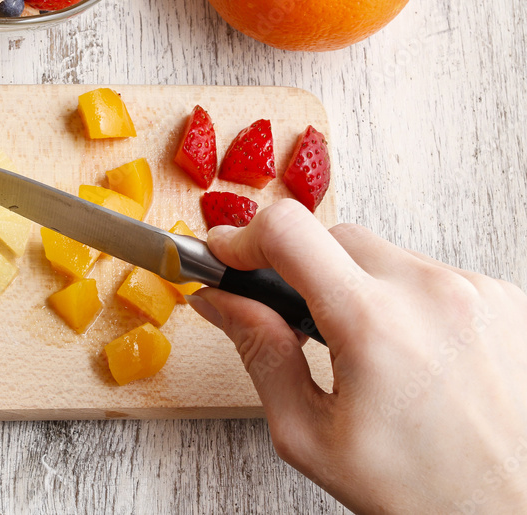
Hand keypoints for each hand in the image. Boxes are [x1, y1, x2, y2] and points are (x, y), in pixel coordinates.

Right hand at [188, 200, 526, 514]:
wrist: (514, 514)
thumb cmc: (423, 491)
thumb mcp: (310, 436)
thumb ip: (259, 353)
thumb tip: (220, 301)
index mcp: (374, 324)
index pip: (289, 231)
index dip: (242, 237)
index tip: (227, 255)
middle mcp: (431, 292)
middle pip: (334, 237)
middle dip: (300, 269)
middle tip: (294, 320)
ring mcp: (476, 291)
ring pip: (383, 255)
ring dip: (356, 286)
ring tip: (366, 354)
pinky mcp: (504, 299)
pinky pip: (428, 276)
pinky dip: (404, 301)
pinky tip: (410, 354)